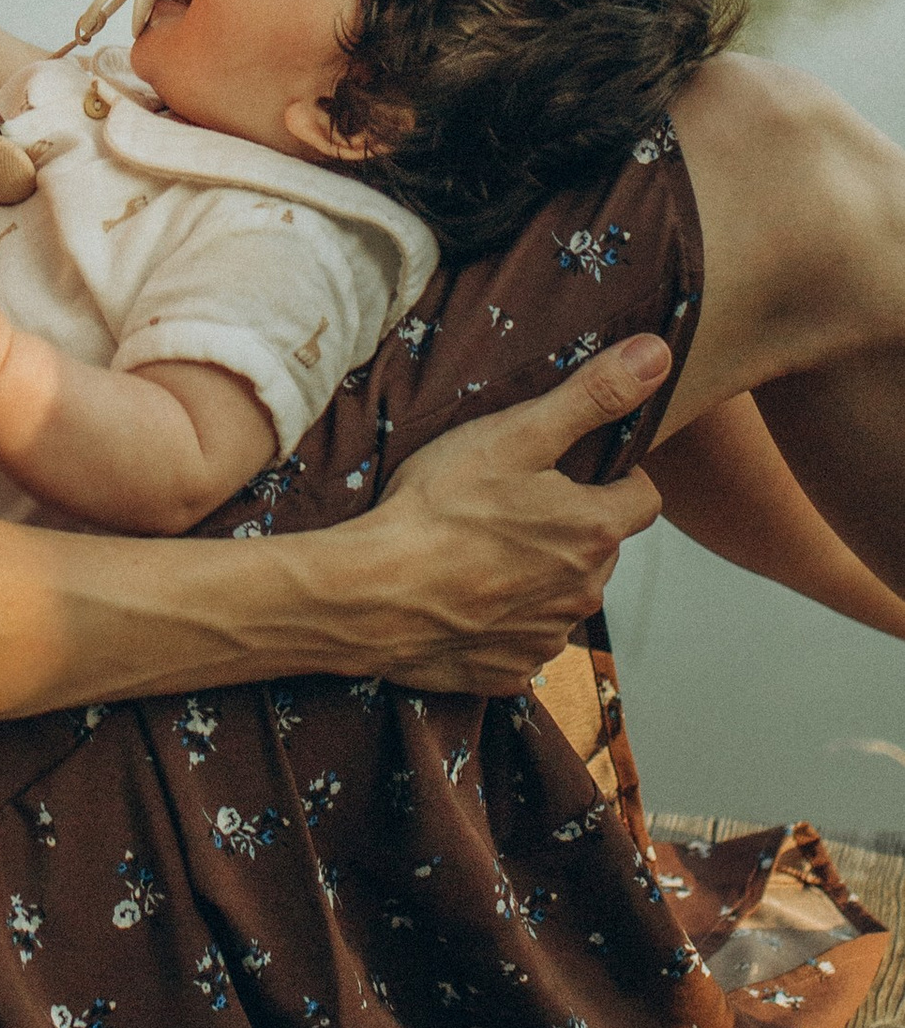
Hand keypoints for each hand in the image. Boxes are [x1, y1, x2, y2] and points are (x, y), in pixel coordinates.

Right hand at [375, 334, 669, 694]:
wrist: (368, 595)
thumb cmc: (436, 509)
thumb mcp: (514, 434)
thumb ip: (592, 396)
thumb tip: (659, 354)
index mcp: (595, 530)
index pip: (643, 498)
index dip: (613, 478)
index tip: (566, 470)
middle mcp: (585, 593)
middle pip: (599, 549)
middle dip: (568, 528)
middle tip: (506, 507)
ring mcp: (547, 638)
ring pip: (562, 597)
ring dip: (537, 578)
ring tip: (478, 553)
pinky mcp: (509, 673)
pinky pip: (522, 642)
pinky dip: (502, 623)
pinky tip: (463, 598)